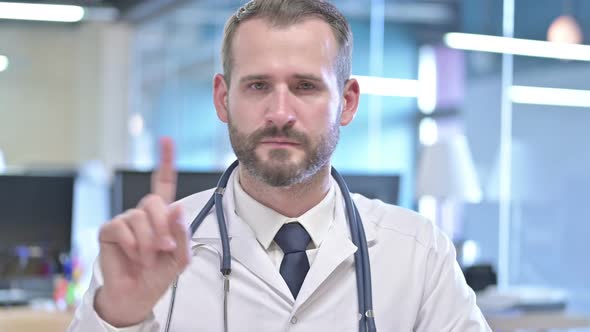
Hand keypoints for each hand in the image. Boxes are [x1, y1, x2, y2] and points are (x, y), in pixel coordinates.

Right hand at [95, 137, 190, 326]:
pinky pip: (121, 228)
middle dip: (162, 226)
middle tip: (164, 248)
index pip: (164, 183)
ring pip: (139, 217)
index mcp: (162, 215)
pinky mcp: (110, 231)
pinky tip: (132, 255)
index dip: (165, 162)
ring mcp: (125, 221)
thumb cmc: (159, 274)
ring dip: (147, 242)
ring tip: (147, 258)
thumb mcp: (180, 257)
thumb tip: (177, 208)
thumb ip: (182, 233)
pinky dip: (131, 245)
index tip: (166, 140)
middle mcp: (143, 214)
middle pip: (153, 201)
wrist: (138, 294)